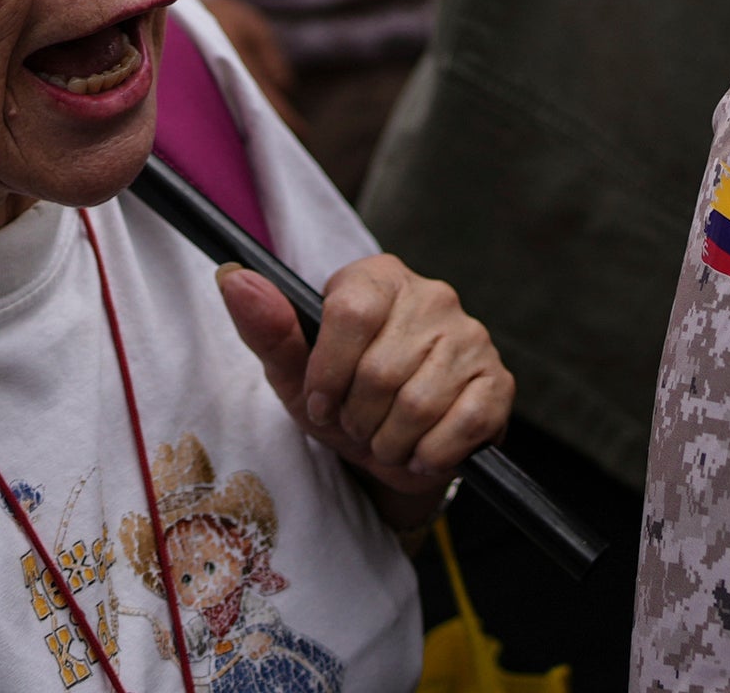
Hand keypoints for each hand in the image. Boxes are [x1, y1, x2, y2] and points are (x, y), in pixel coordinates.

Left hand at [216, 251, 512, 526]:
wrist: (390, 451)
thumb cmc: (339, 401)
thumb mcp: (292, 372)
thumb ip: (265, 326)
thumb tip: (231, 275)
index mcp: (380, 278)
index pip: (350, 312)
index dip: (328, 372)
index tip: (321, 401)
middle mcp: (433, 296)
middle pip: (381, 370)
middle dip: (358, 418)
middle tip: (358, 424)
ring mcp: (472, 337)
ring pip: (420, 404)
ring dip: (390, 442)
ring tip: (387, 437)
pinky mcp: (498, 382)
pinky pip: (464, 424)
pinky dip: (431, 453)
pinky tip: (422, 449)